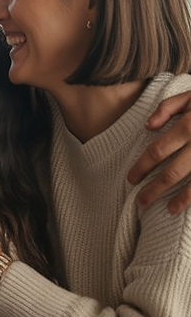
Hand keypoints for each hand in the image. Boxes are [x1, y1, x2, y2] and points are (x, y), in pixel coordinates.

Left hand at [127, 91, 190, 213]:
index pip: (158, 151)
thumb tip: (148, 127)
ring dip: (181, 199)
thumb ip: (167, 107)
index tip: (131, 179)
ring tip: (169, 209)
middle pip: (173, 172)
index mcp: (189, 126)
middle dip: (155, 189)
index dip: (142, 167)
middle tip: (141, 201)